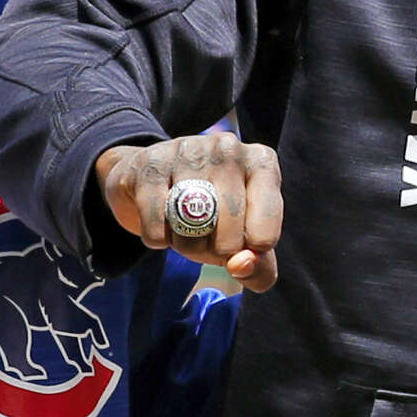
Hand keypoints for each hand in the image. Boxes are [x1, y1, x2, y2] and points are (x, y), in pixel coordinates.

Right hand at [95, 134, 281, 291]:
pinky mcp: (150, 163)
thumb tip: (241, 265)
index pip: (266, 233)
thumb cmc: (210, 214)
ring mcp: (188, 150)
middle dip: (215, 253)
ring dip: (185, 246)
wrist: (151, 181)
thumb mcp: (244, 239)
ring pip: (191, 227)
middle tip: (207, 240)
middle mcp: (229, 149)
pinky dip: (157, 238)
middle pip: (230, 234)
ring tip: (183, 231)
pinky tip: (160, 222)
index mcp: (262, 163)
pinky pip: (156, 225)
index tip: (239, 243)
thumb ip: (259, 267)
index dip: (249, 254)